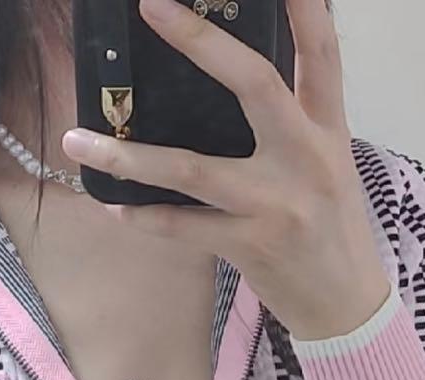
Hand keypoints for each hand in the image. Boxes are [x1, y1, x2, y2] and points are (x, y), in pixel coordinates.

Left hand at [61, 0, 391, 341]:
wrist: (347, 305)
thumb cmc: (333, 230)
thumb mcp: (330, 164)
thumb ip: (296, 122)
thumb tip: (242, 82)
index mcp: (328, 129)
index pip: (321, 52)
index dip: (302, 7)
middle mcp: (304, 157)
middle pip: (254, 85)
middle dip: (202, 44)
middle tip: (153, 8)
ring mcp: (275, 203)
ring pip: (192, 169)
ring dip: (128, 157)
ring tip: (77, 140)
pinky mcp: (250, 245)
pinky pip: (184, 228)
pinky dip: (146, 219)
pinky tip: (114, 210)